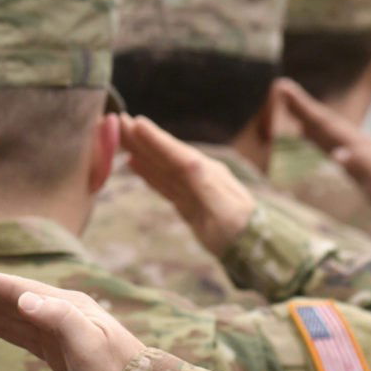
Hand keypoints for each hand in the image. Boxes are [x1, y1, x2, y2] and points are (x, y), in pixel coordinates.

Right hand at [0, 265, 145, 370]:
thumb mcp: (87, 343)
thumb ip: (57, 317)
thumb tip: (23, 297)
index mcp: (63, 304)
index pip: (14, 288)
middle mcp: (57, 311)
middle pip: (6, 296)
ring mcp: (56, 329)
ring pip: (8, 312)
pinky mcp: (55, 350)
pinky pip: (17, 332)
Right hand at [119, 114, 255, 255]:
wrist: (252, 249)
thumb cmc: (239, 230)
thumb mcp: (224, 208)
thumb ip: (205, 185)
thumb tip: (188, 162)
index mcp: (206, 173)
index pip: (176, 153)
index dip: (156, 139)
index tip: (135, 122)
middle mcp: (198, 175)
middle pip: (164, 154)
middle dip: (142, 138)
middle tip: (118, 120)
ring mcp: (191, 188)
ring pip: (160, 166)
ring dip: (140, 150)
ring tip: (120, 136)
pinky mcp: (186, 202)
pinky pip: (162, 182)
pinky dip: (146, 172)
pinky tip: (133, 163)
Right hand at [276, 78, 370, 212]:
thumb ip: (361, 166)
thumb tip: (337, 153)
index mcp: (357, 144)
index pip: (325, 122)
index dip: (303, 106)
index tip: (285, 88)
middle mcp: (355, 142)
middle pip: (324, 119)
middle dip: (301, 105)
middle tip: (281, 86)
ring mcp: (356, 151)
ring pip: (326, 129)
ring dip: (306, 116)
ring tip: (289, 105)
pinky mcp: (356, 161)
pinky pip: (329, 143)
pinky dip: (314, 134)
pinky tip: (307, 134)